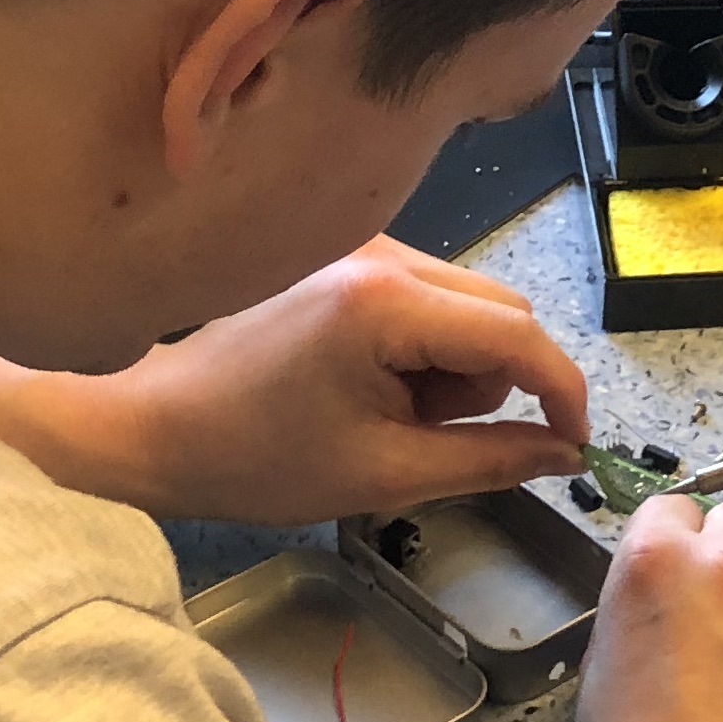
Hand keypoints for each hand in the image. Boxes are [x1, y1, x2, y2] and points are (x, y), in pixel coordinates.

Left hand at [0, 240, 589, 525]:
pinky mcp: (343, 256)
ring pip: (468, 305)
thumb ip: (487, 460)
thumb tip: (563, 456)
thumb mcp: (382, 475)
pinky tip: (366, 385)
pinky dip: (422, 348)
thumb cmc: (252, 458)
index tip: (573, 445)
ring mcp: (360, 247)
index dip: (562, 392)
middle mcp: (382, 253)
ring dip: (455, 367)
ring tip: (385, 415)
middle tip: (432, 438)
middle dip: (493, 382)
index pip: (518, 334)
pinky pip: (427, 299)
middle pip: (502, 311)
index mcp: (386, 302)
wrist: (149, 425)